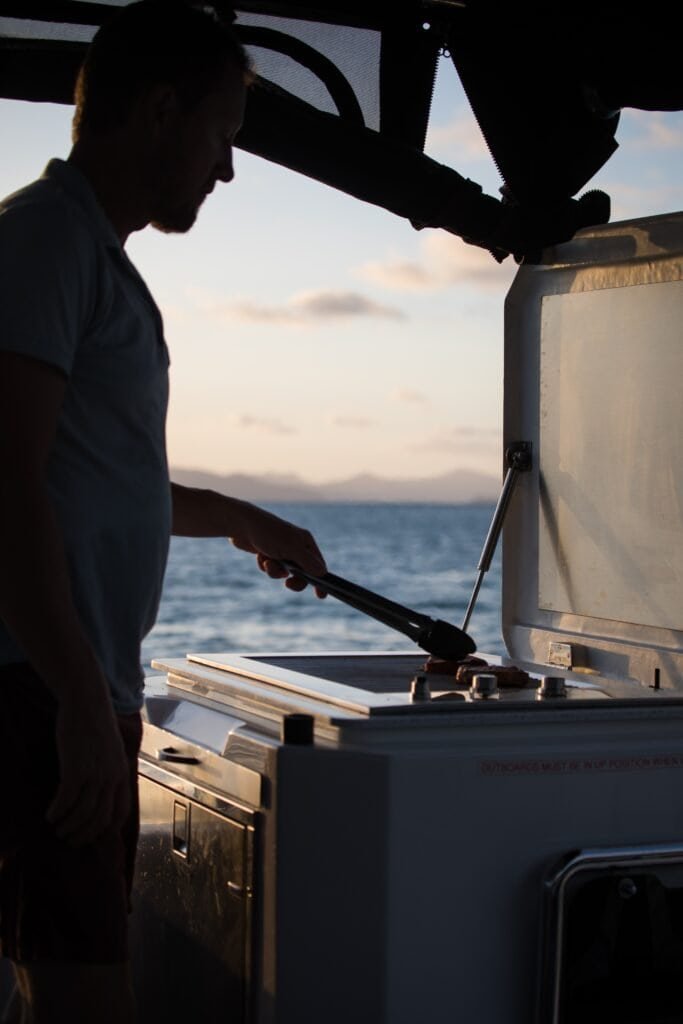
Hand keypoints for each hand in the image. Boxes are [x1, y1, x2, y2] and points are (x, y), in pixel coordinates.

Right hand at [46, 699, 129, 846]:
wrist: (87, 701)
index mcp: (122, 773)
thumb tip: (101, 790)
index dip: (106, 829)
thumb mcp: (110, 749)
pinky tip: (49, 815)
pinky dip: (57, 812)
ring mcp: (95, 774)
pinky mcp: (76, 769)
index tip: (93, 837)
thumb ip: (109, 769)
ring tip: (57, 829)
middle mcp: (112, 777)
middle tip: (70, 840)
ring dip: (68, 826)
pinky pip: (65, 801)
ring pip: (82, 814)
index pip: (120, 812)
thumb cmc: (95, 723)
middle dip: (85, 834)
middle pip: (100, 819)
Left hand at [229, 504, 327, 595]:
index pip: (318, 564)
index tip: (320, 596)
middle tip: (287, 584)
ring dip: (275, 571)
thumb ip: (306, 562)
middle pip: (302, 572)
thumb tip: (323, 573)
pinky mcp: (269, 552)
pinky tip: (260, 556)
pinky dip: (265, 566)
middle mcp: (296, 545)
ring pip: (284, 571)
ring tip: (267, 563)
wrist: (240, 524)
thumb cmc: (267, 533)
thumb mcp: (290, 549)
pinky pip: (272, 568)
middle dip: (293, 579)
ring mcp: (282, 549)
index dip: (321, 579)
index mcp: (306, 542)